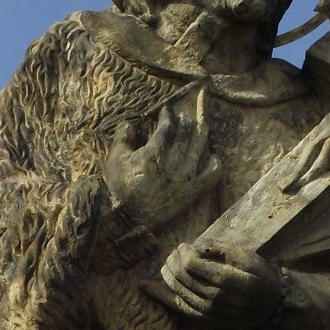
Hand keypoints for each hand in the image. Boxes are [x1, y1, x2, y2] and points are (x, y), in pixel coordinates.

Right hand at [103, 84, 218, 228]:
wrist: (129, 219)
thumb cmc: (120, 188)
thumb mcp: (114, 160)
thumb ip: (122, 139)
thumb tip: (129, 123)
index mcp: (153, 154)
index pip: (165, 128)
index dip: (168, 116)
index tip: (167, 111)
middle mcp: (171, 164)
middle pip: (183, 137)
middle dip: (185, 124)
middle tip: (185, 117)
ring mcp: (183, 179)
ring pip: (197, 152)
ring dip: (201, 137)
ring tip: (202, 127)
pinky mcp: (190, 194)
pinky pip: (209, 178)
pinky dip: (215, 167)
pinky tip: (215, 158)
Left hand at [159, 242, 284, 327]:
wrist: (271, 309)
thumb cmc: (261, 278)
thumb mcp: (250, 258)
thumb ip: (224, 250)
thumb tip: (199, 246)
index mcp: (226, 281)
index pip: (191, 264)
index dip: (184, 252)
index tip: (186, 245)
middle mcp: (214, 298)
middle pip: (182, 276)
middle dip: (174, 260)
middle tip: (175, 251)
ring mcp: (208, 310)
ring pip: (178, 290)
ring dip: (168, 274)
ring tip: (167, 263)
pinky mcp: (205, 318)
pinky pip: (180, 306)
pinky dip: (165, 295)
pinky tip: (153, 286)